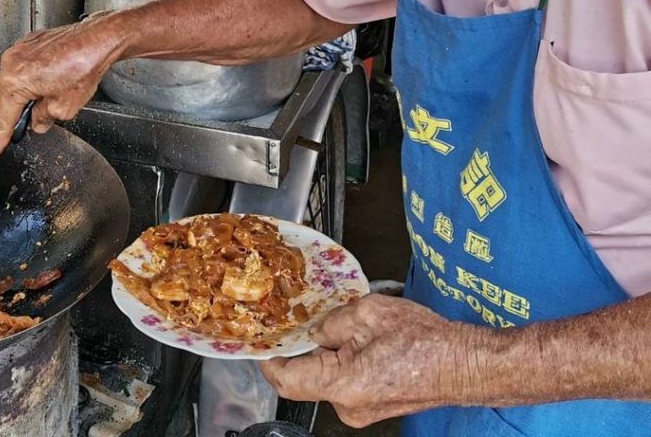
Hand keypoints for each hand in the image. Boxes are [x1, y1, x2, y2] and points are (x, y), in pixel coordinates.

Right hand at [0, 14, 124, 164]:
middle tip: (34, 118)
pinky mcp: (29, 42)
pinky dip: (30, 76)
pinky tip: (52, 78)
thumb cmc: (84, 66)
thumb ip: (43, 119)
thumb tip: (37, 122)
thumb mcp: (64, 107)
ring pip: (10, 81)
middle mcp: (12, 62)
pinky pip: (20, 65)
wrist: (98, 39)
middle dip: (14, 112)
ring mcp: (19, 49)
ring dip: (23, 93)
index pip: (1, 120)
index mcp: (16, 81)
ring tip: (50, 92)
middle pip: (1, 99)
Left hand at [261, 295, 487, 427]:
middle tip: (311, 316)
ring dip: (329, 350)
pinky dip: (345, 358)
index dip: (268, 359)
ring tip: (351, 325)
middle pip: (307, 374)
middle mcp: (348, 406)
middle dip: (307, 345)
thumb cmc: (424, 341)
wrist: (464, 364)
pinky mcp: (373, 405)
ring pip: (327, 375)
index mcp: (342, 385)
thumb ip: (332, 321)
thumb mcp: (369, 313)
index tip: (261, 341)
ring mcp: (362, 410)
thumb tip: (314, 329)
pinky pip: (345, 380)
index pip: (286, 380)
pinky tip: (362, 339)